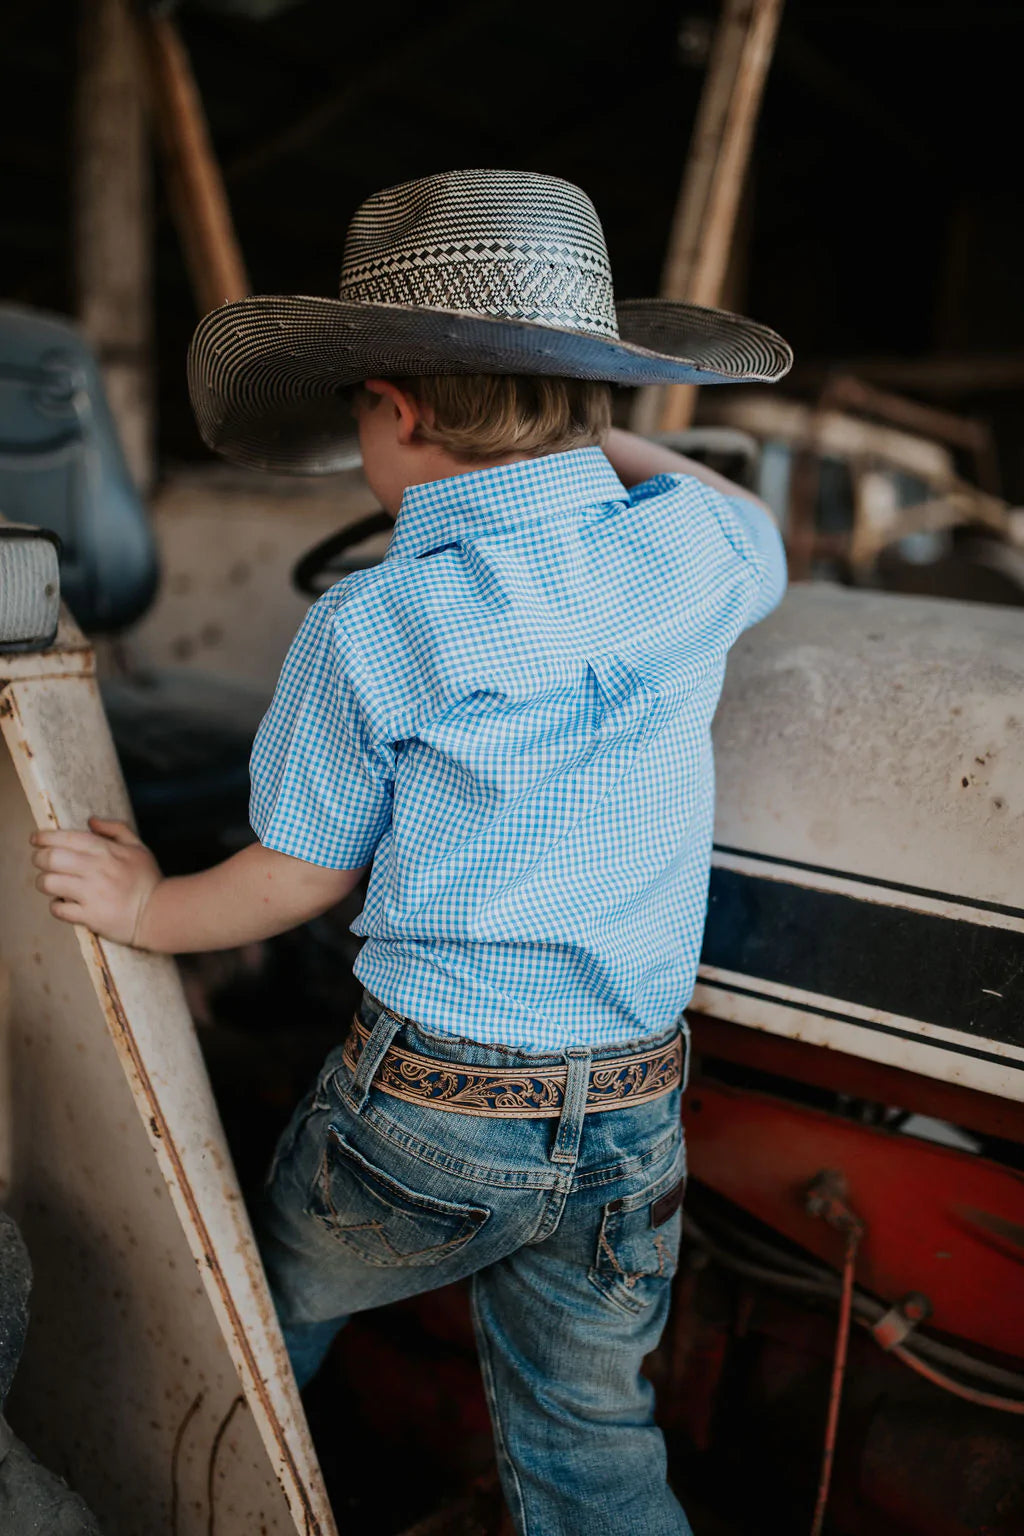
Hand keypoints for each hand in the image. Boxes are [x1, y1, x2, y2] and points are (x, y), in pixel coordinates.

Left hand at [30, 818, 162, 946]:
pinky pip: (59, 909)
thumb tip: (91, 821)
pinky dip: (56, 906)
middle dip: (39, 858)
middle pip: (51, 858)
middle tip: (41, 861)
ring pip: (49, 883)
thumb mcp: (138, 848)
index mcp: (107, 851)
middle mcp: (96, 870)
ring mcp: (92, 894)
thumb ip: (116, 829)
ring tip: (49, 883)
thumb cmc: (147, 879)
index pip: (66, 838)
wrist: (159, 913)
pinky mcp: (90, 916)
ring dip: (43, 882)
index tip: (35, 839)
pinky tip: (63, 903)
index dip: (44, 837)